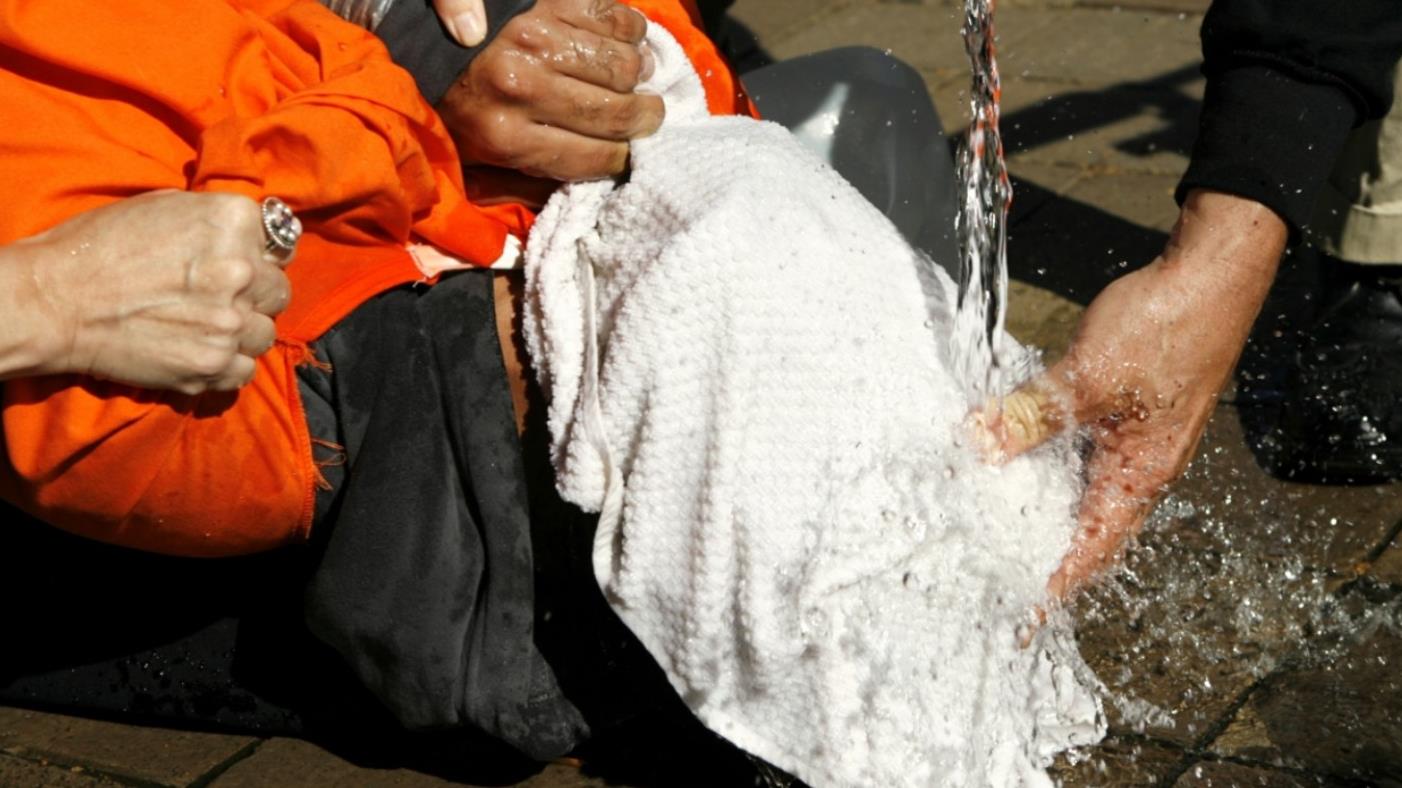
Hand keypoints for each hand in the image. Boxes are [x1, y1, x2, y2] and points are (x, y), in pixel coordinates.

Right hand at [12, 191, 292, 393]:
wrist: (55, 300)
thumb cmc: (99, 246)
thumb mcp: (165, 207)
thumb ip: (217, 222)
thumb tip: (251, 235)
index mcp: (233, 222)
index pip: (281, 242)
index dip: (260, 255)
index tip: (240, 263)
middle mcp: (242, 269)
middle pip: (278, 290)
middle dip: (253, 294)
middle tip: (217, 298)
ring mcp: (231, 321)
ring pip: (265, 333)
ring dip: (242, 332)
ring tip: (204, 327)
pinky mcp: (214, 364)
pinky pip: (245, 370)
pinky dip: (226, 365)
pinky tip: (199, 352)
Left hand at [436, 0, 662, 182]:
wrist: (417, 33)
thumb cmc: (448, 102)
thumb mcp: (467, 158)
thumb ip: (514, 185)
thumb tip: (568, 197)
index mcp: (507, 136)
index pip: (594, 157)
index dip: (623, 158)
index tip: (630, 154)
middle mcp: (525, 88)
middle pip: (616, 113)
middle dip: (644, 120)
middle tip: (649, 116)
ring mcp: (538, 38)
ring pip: (622, 65)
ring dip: (639, 73)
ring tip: (637, 77)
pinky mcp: (548, 0)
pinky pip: (613, 16)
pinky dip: (630, 29)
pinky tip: (625, 41)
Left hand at [972, 190, 1286, 601]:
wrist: (1209, 273)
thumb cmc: (1166, 328)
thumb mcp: (1087, 378)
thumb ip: (1032, 415)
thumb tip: (979, 445)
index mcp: (1139, 477)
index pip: (1088, 553)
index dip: (1051, 588)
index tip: (1018, 620)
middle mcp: (1138, 469)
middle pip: (1079, 527)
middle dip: (1034, 549)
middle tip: (984, 569)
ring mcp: (1131, 440)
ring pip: (1074, 486)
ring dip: (1034, 501)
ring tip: (985, 520)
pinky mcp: (1122, 411)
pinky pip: (1075, 450)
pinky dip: (1041, 458)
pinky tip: (1007, 450)